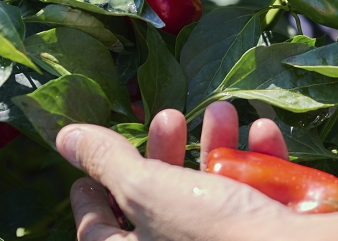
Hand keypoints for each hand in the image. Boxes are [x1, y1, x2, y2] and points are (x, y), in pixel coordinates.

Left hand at [57, 102, 317, 240]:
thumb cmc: (214, 233)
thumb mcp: (147, 189)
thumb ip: (107, 161)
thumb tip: (65, 138)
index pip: (100, 234)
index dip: (92, 196)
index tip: (91, 171)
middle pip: (160, 205)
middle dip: (166, 153)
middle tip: (168, 117)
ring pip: (213, 195)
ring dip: (218, 145)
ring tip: (224, 110)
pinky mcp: (272, 238)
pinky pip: (260, 200)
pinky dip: (263, 162)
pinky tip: (265, 132)